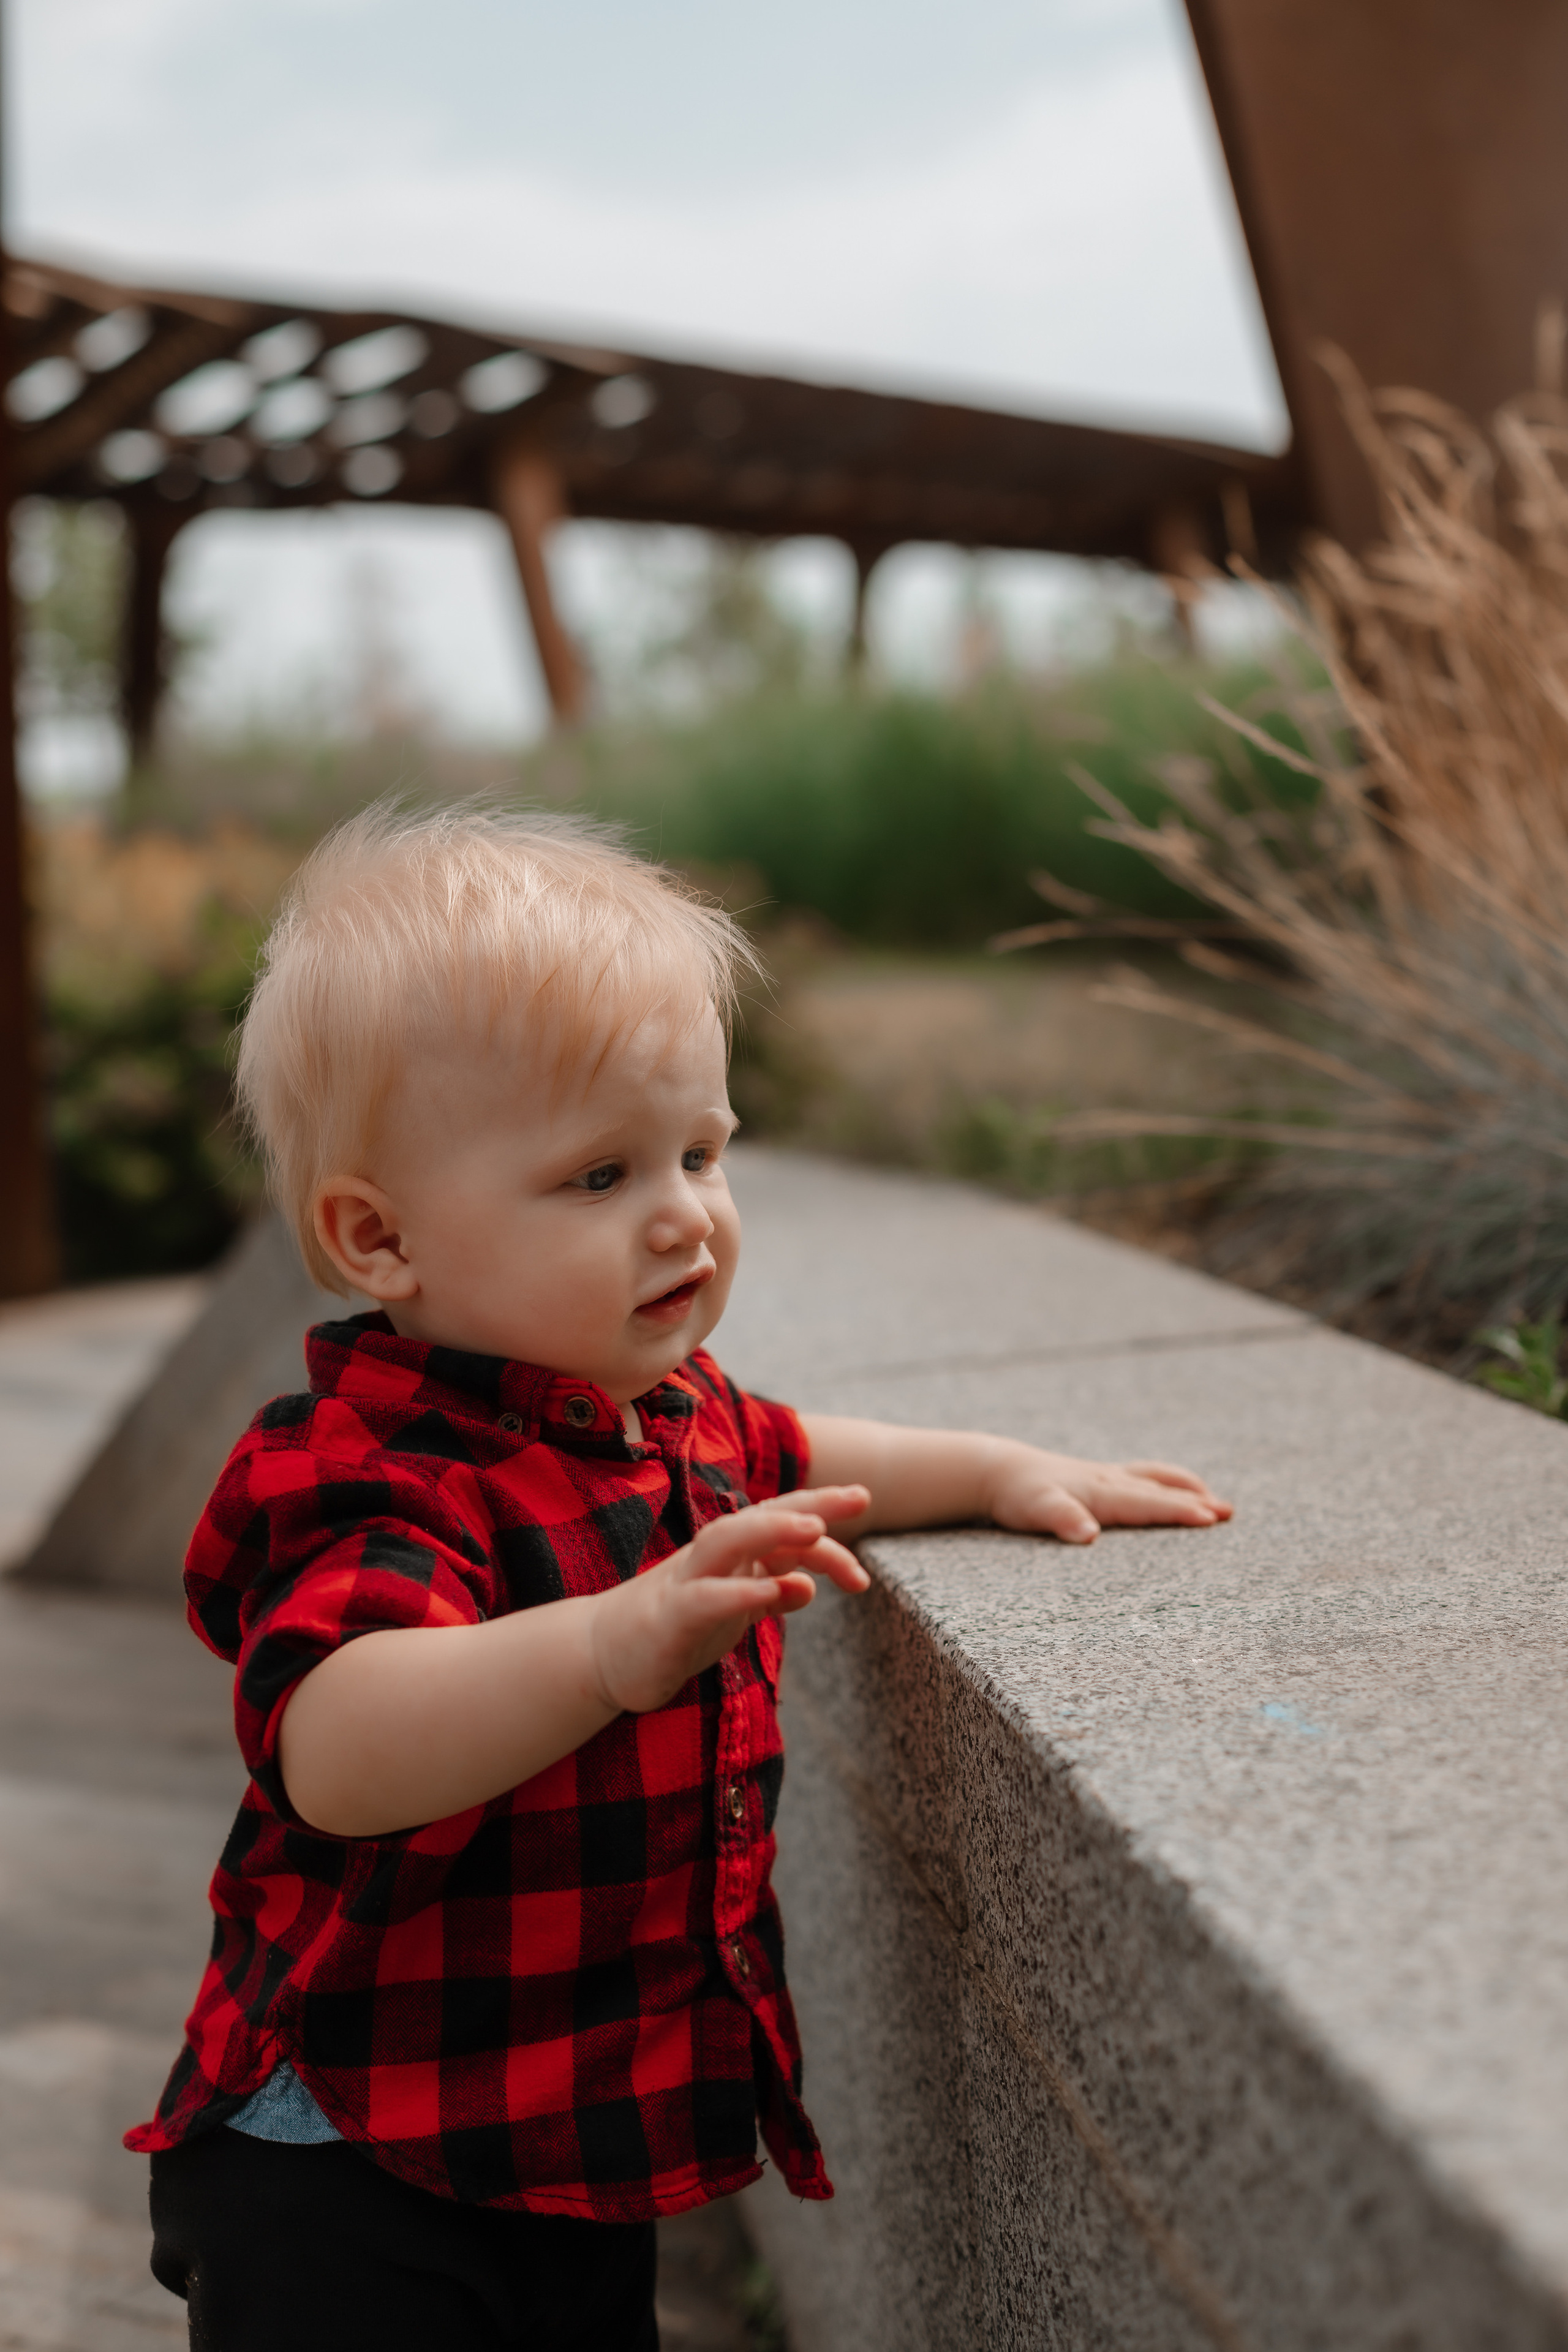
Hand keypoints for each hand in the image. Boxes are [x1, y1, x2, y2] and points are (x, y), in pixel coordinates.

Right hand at [589, 1486, 871, 1714]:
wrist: (601, 1655)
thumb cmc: (675, 1628)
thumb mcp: (732, 1611)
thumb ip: (769, 1594)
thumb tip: (806, 1584)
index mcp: (729, 1555)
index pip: (779, 1521)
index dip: (821, 1506)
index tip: (863, 1499)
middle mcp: (710, 1558)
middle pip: (760, 1517)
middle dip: (810, 1505)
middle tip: (860, 1497)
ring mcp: (685, 1583)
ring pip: (728, 1541)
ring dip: (772, 1531)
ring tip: (817, 1531)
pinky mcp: (668, 1619)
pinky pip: (705, 1599)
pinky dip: (740, 1592)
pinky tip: (775, 1590)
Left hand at [983, 1443, 1231, 1545]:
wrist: (996, 1470)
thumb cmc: (1019, 1494)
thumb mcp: (1036, 1510)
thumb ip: (1063, 1520)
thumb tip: (1089, 1536)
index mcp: (1101, 1491)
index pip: (1148, 1504)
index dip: (1180, 1511)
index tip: (1211, 1518)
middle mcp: (1108, 1481)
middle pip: (1159, 1490)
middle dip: (1194, 1501)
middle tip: (1228, 1512)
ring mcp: (1103, 1477)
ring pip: (1153, 1480)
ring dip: (1184, 1488)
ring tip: (1212, 1498)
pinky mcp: (1095, 1479)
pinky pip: (1139, 1478)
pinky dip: (1163, 1482)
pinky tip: (1167, 1489)